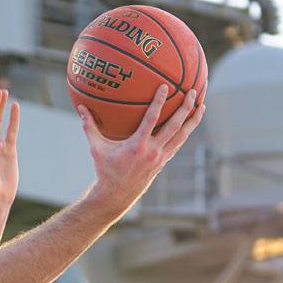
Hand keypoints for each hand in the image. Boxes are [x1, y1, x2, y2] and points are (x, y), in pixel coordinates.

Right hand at [79, 83, 203, 211]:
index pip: (152, 119)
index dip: (159, 102)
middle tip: (193, 92)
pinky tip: (190, 123)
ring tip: (201, 106)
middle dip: (186, 108)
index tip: (166, 87)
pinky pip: (178, 143)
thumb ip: (89, 126)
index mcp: (137, 145)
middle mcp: (153, 150)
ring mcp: (160, 157)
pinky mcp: (163, 161)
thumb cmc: (105, 170)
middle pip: (175, 126)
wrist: (117, 195)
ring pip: (183, 136)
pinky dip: (186, 132)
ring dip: (193, 120)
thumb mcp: (96, 148)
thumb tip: (80, 107)